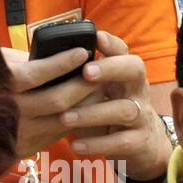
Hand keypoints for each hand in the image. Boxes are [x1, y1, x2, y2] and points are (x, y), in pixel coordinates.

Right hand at [2, 46, 100, 157]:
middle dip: (83, 84)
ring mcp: (20, 132)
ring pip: (64, 119)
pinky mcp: (27, 147)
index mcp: (0, 87)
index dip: (62, 62)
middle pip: (57, 99)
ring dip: (86, 104)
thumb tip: (53, 52)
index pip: (36, 74)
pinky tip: (86, 107)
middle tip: (100, 70)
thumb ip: (21, 61)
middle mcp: (11, 112)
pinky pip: (60, 133)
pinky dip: (76, 120)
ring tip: (99, 88)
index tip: (82, 51)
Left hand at [61, 31, 169, 182]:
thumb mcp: (98, 92)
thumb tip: (41, 65)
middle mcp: (137, 90)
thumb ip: (79, 79)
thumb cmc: (106, 110)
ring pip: (125, 110)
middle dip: (111, 68)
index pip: (123, 51)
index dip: (112, 43)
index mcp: (124, 74)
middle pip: (135, 70)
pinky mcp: (139, 142)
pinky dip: (98, 144)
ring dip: (93, 113)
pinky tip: (75, 145)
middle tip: (86, 72)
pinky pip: (122, 142)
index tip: (96, 37)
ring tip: (65, 117)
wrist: (141, 145)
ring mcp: (142, 116)